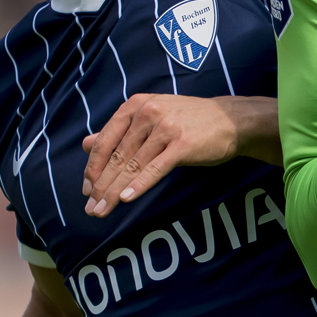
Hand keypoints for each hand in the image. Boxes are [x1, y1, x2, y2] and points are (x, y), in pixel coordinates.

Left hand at [82, 94, 276, 215]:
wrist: (231, 120)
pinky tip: (126, 199)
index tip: (86, 190)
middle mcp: (147, 113)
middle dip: (101, 185)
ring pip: (133, 165)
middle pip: (117, 156)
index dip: (93, 168)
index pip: (105, 141)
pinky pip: (155, 168)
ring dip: (115, 192)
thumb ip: (119, 132)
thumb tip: (84, 144)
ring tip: (103, 210)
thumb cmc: (189, 121)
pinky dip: (139, 185)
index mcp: (135, 106)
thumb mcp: (151, 119)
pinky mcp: (182, 143)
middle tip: (90, 208)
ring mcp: (165, 127)